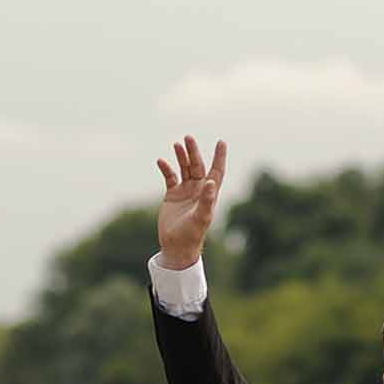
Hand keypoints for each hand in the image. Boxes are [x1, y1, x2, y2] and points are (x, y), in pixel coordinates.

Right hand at [154, 135, 226, 268]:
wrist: (177, 246)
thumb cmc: (192, 234)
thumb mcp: (201, 217)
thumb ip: (206, 200)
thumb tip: (210, 182)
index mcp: (208, 194)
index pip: (216, 171)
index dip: (219, 157)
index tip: (221, 142)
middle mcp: (198, 190)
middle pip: (198, 165)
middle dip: (193, 152)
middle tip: (188, 137)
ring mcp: (185, 191)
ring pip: (184, 168)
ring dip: (181, 157)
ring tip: (177, 144)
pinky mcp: (172, 195)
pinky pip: (170, 177)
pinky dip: (166, 169)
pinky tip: (161, 161)